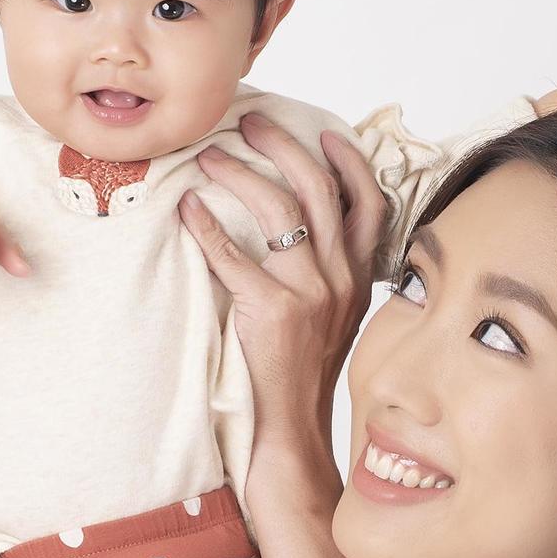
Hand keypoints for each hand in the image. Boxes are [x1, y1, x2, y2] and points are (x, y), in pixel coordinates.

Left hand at [180, 114, 387, 557]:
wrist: (293, 436)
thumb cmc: (300, 377)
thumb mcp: (329, 320)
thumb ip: (323, 275)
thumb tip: (294, 230)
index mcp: (360, 278)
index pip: (371, 203)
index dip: (350, 161)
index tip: (325, 131)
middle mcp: (342, 279)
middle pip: (320, 189)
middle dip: (284, 146)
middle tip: (250, 121)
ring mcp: (311, 295)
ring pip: (279, 210)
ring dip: (240, 174)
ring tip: (210, 157)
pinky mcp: (273, 314)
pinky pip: (234, 255)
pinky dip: (206, 226)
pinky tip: (186, 209)